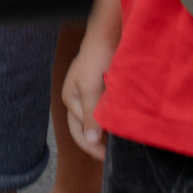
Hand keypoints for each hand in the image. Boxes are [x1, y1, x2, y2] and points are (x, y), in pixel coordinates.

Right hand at [62, 27, 114, 158]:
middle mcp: (79, 99)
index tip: (107, 157)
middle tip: (111, 156)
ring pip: (96, 120)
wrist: (110, 35)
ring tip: (118, 145)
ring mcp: (91, 94)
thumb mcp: (90, 88)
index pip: (79, 131)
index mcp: (71, 99)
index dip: (92, 146)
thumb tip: (91, 140)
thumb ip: (90, 115)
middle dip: (96, 143)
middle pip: (84, 129)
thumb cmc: (96, 58)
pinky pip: (106, 111)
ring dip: (105, 133)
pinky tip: (121, 127)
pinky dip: (112, 121)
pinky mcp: (104, 90)